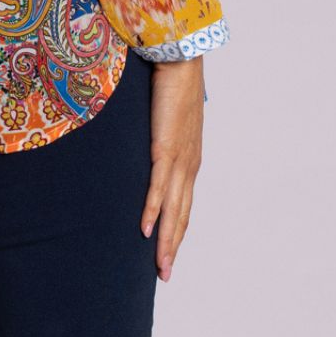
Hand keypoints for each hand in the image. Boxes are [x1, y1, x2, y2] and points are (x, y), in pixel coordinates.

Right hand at [139, 55, 203, 281]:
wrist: (181, 60)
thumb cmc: (173, 84)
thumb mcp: (167, 117)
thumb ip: (161, 133)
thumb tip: (149, 139)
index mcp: (190, 159)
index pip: (185, 203)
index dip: (178, 230)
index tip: (169, 253)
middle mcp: (189, 164)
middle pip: (182, 215)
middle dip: (174, 247)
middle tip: (165, 276)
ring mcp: (179, 158)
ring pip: (174, 209)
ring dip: (166, 241)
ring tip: (160, 267)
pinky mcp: (166, 148)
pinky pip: (158, 186)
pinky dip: (153, 211)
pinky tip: (145, 230)